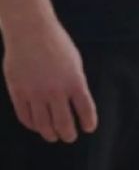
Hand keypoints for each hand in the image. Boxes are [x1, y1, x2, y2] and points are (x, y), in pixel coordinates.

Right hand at [2, 17, 96, 142]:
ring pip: (43, 124)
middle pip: (63, 122)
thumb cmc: (56, 44)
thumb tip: (75, 102)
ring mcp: (35, 93)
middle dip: (68, 133)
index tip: (89, 129)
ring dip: (50, 133)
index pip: (85, 109)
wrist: (31, 32)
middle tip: (70, 138)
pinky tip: (37, 126)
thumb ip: (75, 82)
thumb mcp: (74, 61)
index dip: (88, 121)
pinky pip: (25, 117)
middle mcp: (55, 90)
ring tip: (53, 137)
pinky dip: (32, 125)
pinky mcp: (18, 93)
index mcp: (74, 80)